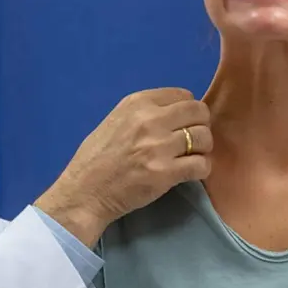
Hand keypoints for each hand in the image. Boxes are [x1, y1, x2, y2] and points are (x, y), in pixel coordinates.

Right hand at [35, 87, 212, 247]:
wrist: (84, 192)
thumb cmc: (96, 159)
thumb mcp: (115, 121)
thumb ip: (143, 114)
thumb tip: (175, 114)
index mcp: (137, 103)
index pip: (183, 95)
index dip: (188, 111)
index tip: (182, 125)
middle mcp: (149, 120)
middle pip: (199, 112)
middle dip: (201, 127)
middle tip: (192, 143)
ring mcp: (158, 146)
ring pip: (204, 137)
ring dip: (202, 149)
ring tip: (190, 158)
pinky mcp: (165, 172)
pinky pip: (201, 165)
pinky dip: (202, 169)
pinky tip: (190, 173)